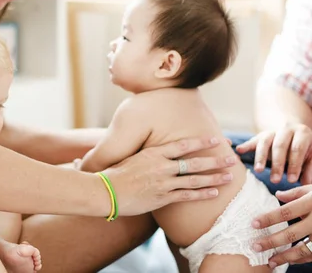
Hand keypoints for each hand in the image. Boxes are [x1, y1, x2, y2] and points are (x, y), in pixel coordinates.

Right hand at [102, 136, 235, 216]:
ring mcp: (163, 182)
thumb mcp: (132, 157)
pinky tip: (214, 193)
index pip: (183, 145)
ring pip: (194, 179)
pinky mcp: (162, 198)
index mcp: (154, 153)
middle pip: (194, 162)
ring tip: (229, 177)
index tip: (216, 139)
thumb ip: (147, 154)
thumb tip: (156, 150)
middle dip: (215, 160)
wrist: (106, 191)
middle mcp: (161, 166)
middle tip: (232, 158)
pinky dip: (202, 194)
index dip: (201, 142)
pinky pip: (187, 196)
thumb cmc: (116, 173)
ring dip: (214, 178)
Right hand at [236, 123, 311, 183]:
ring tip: (258, 171)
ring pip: (264, 142)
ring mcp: (272, 131)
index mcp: (302, 133)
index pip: (297, 148)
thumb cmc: (305, 148)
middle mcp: (286, 129)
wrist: (293, 131)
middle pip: (279, 145)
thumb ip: (310, 168)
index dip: (294, 164)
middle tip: (275, 180)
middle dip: (277, 164)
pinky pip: (252, 140)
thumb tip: (308, 184)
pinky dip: (245, 145)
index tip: (292, 180)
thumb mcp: (311, 156)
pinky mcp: (261, 135)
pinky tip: (239, 151)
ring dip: (260, 157)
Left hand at [252, 185, 311, 267]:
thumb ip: (295, 193)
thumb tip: (277, 195)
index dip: (268, 219)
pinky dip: (300, 259)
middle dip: (272, 242)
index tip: (253, 224)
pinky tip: (288, 261)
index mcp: (311, 203)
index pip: (285, 212)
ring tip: (270, 262)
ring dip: (285, 257)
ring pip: (303, 250)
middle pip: (291, 234)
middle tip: (255, 246)